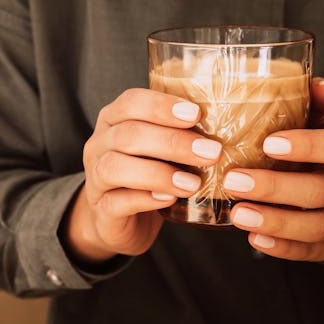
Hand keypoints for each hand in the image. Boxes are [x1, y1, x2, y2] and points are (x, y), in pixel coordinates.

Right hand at [64, 89, 221, 262]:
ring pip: (116, 167)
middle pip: (128, 134)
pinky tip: (170, 199)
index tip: (196, 114)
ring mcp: (94, 178)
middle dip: (172, 142)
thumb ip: (180, 134)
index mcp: (113, 121)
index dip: (161, 106)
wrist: (118, 221)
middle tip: (210, 153)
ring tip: (193, 183)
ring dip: (159, 173)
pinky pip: (117, 201)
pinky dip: (145, 199)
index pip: (130, 102)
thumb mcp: (159, 149)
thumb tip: (228, 123)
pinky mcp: (101, 210)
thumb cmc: (146, 176)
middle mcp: (99, 145)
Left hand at [224, 79, 323, 260]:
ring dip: (275, 220)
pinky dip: (281, 247)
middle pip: (321, 190)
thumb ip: (310, 100)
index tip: (268, 143)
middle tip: (234, 181)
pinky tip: (253, 238)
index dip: (308, 146)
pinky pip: (309, 251)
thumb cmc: (306, 146)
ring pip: (316, 225)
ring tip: (237, 214)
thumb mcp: (310, 119)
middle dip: (276, 188)